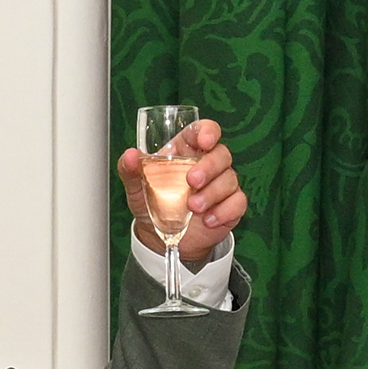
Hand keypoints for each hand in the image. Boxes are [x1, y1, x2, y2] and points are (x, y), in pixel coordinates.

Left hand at [120, 120, 247, 269]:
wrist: (161, 237)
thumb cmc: (152, 204)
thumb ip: (130, 170)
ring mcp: (221, 185)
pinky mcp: (230, 206)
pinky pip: (238, 203)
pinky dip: (224, 211)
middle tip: (192, 182)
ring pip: (230, 179)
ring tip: (193, 208)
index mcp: (185, 151)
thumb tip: (129, 155)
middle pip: (221, 154)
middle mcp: (207, 165)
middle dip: (209, 167)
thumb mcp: (136, 187)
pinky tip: (208, 220)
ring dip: (212, 194)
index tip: (205, 141)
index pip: (203, 131)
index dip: (208, 131)